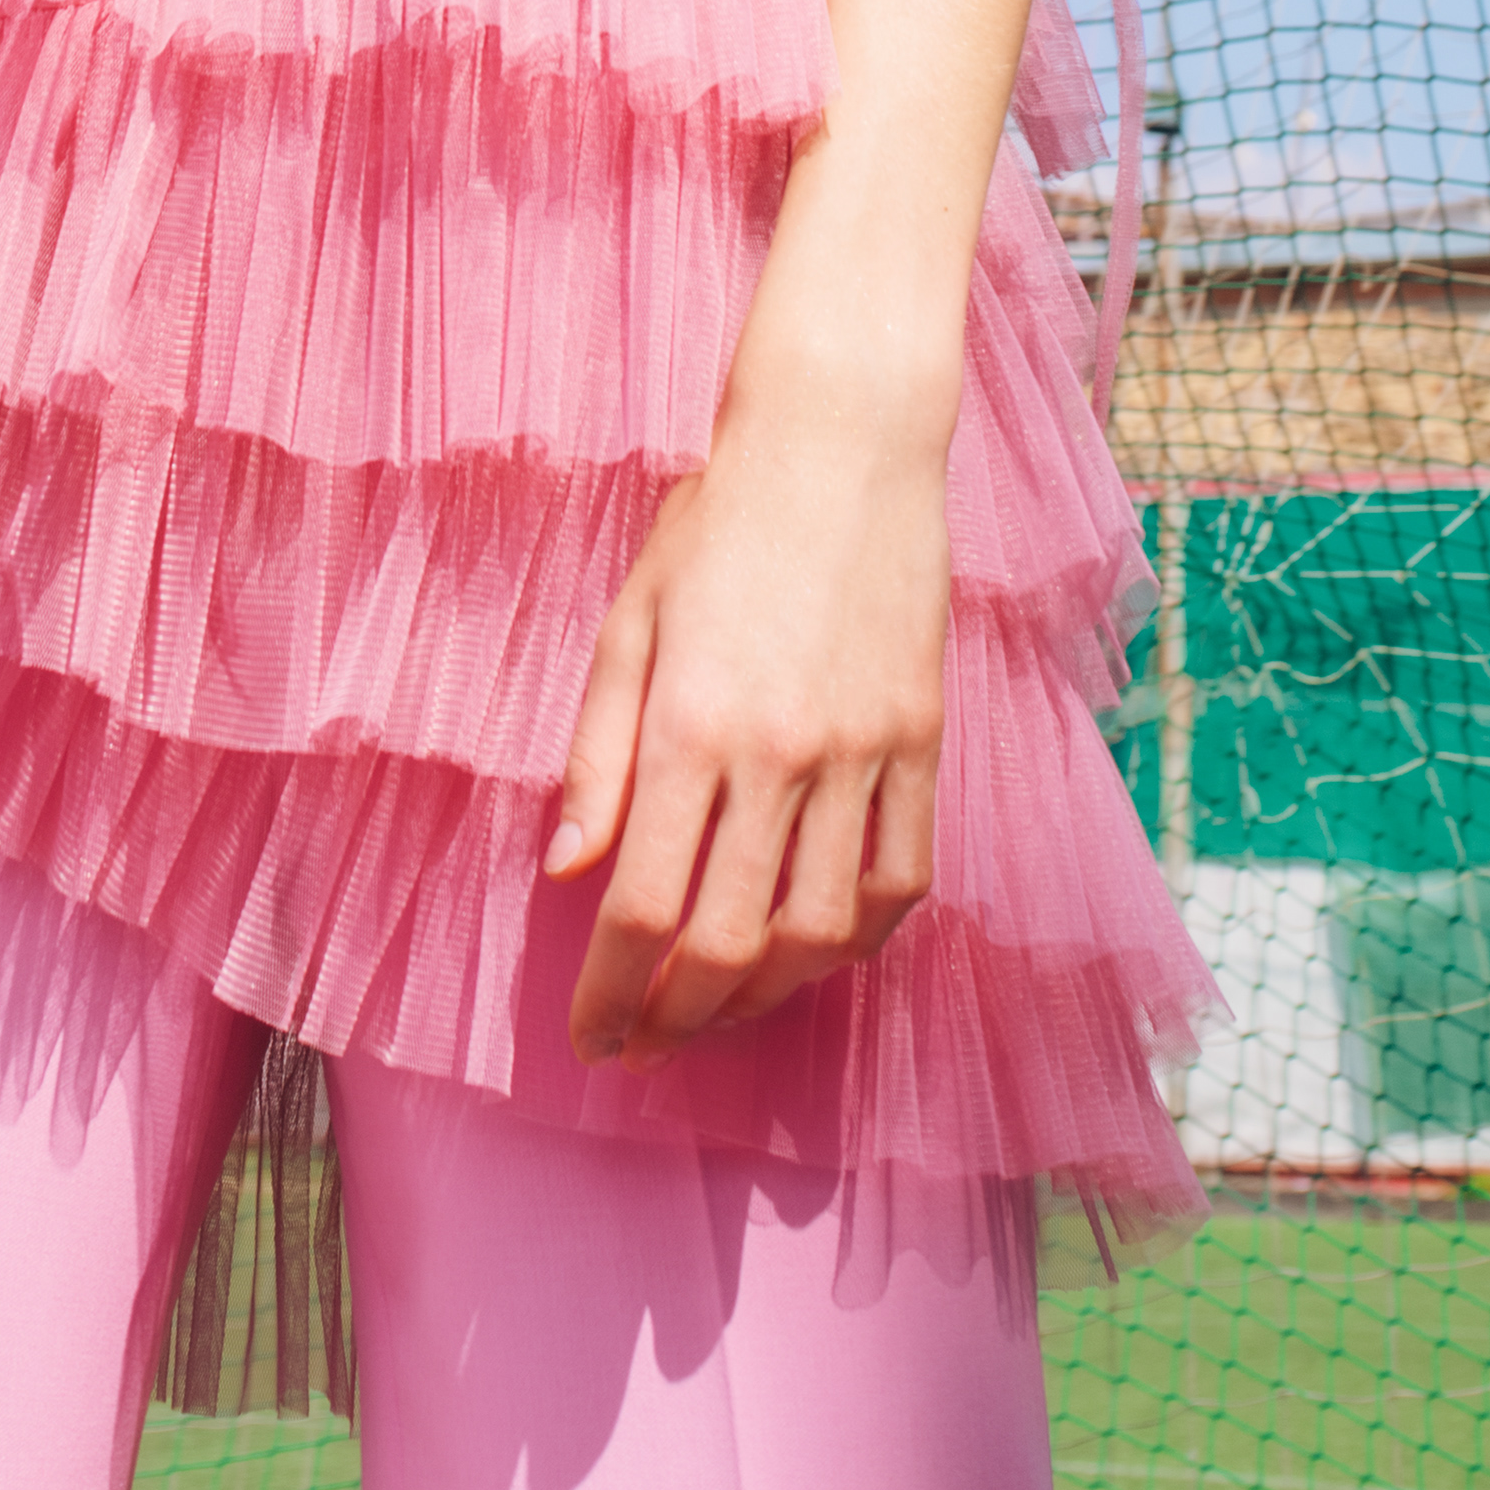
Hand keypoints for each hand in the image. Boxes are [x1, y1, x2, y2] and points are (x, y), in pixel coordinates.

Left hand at [548, 382, 951, 1064]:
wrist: (840, 446)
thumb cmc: (715, 526)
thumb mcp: (627, 625)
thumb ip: (596, 757)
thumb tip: (567, 870)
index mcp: (688, 726)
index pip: (641, 910)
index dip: (610, 994)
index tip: (590, 1034)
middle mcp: (778, 755)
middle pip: (726, 946)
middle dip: (675, 1020)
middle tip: (644, 1044)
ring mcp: (862, 754)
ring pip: (820, 934)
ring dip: (763, 996)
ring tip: (718, 1007)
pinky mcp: (922, 743)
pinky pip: (901, 881)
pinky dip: (858, 941)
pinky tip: (814, 950)